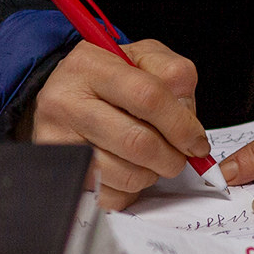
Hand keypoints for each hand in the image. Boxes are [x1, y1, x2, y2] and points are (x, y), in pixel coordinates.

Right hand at [27, 40, 209, 213]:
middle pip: (137, 142)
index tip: (196, 142)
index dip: (181, 125)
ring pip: (125, 174)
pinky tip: (126, 170)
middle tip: (178, 157)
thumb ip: (175, 76)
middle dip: (170, 157)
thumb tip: (188, 118)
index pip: (148, 97)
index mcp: (90, 65)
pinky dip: (129, 190)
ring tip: (149, 160)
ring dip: (150, 174)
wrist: (62, 94)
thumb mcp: (142, 58)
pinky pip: (109, 196)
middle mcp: (66, 102)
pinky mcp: (59, 171)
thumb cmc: (107, 78)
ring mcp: (57, 140)